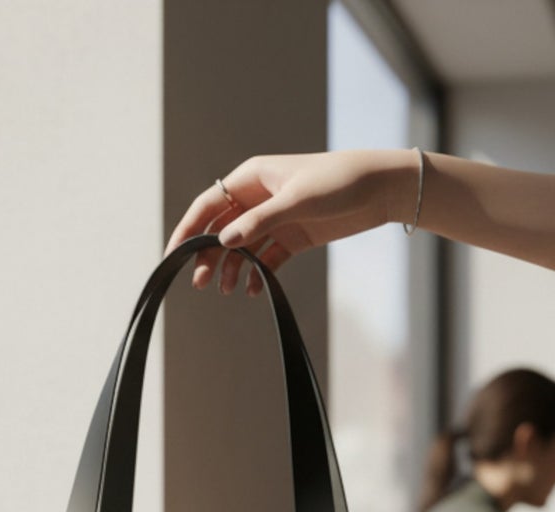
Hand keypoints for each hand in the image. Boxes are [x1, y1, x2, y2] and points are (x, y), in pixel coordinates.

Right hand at [164, 149, 413, 296]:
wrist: (381, 189)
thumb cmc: (339, 182)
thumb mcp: (296, 201)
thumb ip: (259, 222)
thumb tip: (224, 241)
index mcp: (252, 178)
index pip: (208, 205)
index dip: (188, 229)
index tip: (173, 256)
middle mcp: (259, 198)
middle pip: (221, 229)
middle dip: (209, 256)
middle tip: (202, 284)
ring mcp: (276, 219)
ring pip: (242, 247)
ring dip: (233, 268)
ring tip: (229, 291)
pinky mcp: (293, 237)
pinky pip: (266, 259)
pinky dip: (257, 274)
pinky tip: (254, 289)